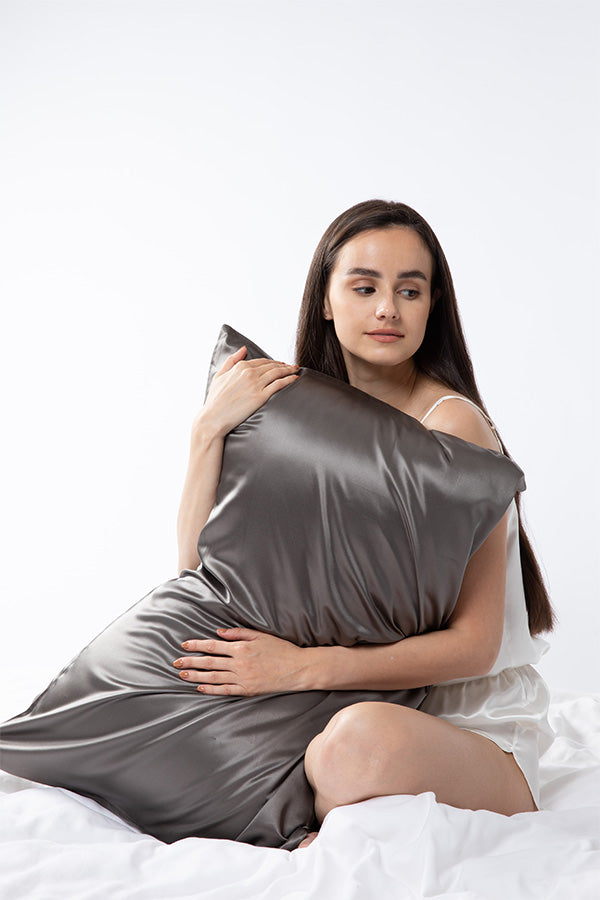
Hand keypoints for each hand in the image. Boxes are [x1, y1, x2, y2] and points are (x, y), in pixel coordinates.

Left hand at [173, 627, 308, 695]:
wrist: (297, 668)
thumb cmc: (280, 649)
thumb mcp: (260, 635)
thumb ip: (238, 633)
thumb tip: (219, 632)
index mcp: (241, 648)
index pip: (213, 646)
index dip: (197, 645)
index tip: (184, 645)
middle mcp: (239, 663)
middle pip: (209, 662)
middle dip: (190, 662)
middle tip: (175, 663)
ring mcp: (242, 678)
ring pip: (213, 677)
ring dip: (196, 677)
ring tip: (183, 676)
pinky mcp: (247, 690)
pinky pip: (225, 690)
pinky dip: (211, 689)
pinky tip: (200, 688)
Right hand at [194, 346, 298, 439]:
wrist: (213, 418)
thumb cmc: (215, 400)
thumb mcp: (219, 375)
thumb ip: (231, 360)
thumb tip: (243, 349)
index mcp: (239, 367)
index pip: (261, 361)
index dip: (273, 362)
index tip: (280, 363)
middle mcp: (249, 373)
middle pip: (272, 366)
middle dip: (283, 365)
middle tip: (291, 366)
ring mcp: (255, 384)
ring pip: (277, 373)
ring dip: (289, 370)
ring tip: (295, 370)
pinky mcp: (261, 396)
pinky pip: (279, 384)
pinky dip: (289, 380)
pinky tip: (295, 378)